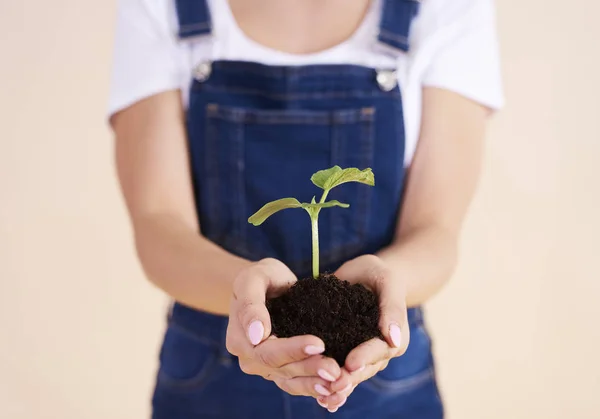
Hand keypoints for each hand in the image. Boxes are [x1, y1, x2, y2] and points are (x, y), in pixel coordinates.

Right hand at [226, 258, 341, 397]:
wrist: (267, 285)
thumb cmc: (260, 277)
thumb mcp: (251, 280)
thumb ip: (251, 305)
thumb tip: (258, 335)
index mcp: (240, 339)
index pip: (267, 351)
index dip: (293, 350)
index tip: (320, 343)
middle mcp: (251, 359)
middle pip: (281, 369)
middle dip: (310, 369)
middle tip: (336, 370)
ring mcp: (266, 368)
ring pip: (291, 381)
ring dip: (315, 383)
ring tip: (339, 382)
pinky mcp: (282, 370)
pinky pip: (298, 383)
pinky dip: (315, 386)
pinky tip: (335, 388)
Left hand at [315, 255, 409, 411]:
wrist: (364, 275)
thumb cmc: (379, 275)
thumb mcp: (387, 282)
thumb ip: (392, 308)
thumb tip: (394, 338)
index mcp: (393, 337)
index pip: (380, 350)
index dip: (365, 357)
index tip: (351, 364)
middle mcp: (377, 351)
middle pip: (364, 369)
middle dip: (348, 378)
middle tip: (332, 385)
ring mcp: (359, 354)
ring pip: (350, 375)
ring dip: (337, 387)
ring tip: (322, 398)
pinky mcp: (342, 352)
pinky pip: (336, 371)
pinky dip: (327, 383)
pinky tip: (317, 398)